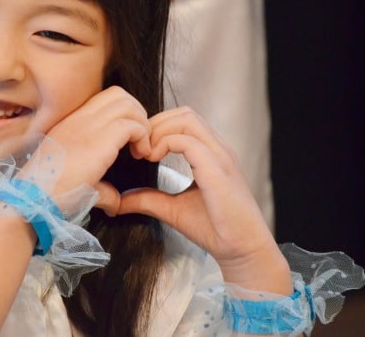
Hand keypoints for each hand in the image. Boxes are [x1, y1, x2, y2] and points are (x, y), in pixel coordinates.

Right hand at [34, 86, 151, 195]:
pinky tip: (141, 155)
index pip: (103, 100)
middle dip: (137, 113)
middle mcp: (79, 119)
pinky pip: (132, 124)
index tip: (127, 139)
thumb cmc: (50, 192)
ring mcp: (88, 126)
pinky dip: (144, 136)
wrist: (35, 196)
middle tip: (139, 139)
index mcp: (71, 123)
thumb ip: (101, 187)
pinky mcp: (100, 139)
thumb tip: (116, 203)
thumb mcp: (77, 181)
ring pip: (128, 104)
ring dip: (142, 124)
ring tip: (141, 148)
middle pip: (119, 95)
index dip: (122, 113)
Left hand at [113, 107, 291, 292]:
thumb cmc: (215, 229)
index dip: (157, 127)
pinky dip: (166, 144)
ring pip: (187, 119)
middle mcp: (217, 149)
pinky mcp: (218, 171)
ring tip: (145, 154)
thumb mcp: (172, 209)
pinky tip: (153, 160)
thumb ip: (148, 199)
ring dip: (159, 131)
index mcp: (210, 153)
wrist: (243, 251)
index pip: (183, 120)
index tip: (139, 150)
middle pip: (184, 113)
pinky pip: (190, 142)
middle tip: (138, 149)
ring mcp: (220, 157)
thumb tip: (121, 200)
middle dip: (155, 124)